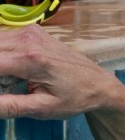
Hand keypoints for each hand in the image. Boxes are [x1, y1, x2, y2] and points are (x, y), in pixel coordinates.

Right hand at [0, 24, 124, 120]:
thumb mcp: (41, 108)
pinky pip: (3, 38)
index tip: (1, 88)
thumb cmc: (74, 98)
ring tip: (9, 81)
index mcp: (30, 59)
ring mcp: (30, 32)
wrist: (100, 83)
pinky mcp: (32, 31)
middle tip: (6, 87)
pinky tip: (11, 71)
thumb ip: (8, 106)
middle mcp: (28, 39)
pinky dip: (1, 54)